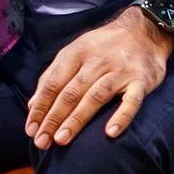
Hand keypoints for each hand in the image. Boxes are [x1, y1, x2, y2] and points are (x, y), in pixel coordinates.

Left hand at [25, 5, 173, 148]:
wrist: (143, 32)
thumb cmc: (102, 47)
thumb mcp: (74, 53)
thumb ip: (54, 76)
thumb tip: (33, 104)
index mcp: (74, 54)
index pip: (52, 83)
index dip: (40, 106)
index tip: (30, 128)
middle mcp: (94, 62)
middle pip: (69, 92)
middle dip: (53, 117)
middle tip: (41, 141)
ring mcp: (118, 72)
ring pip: (94, 97)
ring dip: (76, 119)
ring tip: (61, 139)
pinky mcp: (141, 82)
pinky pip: (131, 101)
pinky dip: (121, 117)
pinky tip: (110, 133)